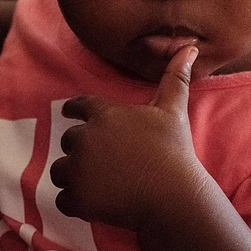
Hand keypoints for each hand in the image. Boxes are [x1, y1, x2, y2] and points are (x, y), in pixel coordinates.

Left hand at [50, 46, 208, 231]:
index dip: (73, 110)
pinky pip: (63, 200)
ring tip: (98, 185)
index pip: (77, 106)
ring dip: (74, 177)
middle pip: (69, 142)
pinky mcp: (77, 198)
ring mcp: (78, 169)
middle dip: (82, 152)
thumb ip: (175, 77)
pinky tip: (94, 204)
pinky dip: (74, 203)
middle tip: (103, 164)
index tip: (68, 114)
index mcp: (104, 115)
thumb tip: (189, 46)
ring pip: (61, 171)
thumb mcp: (173, 110)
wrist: (173, 196)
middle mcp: (85, 138)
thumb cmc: (174, 151)